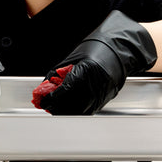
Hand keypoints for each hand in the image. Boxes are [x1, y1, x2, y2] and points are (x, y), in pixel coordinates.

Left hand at [38, 11, 157, 114]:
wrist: (120, 52)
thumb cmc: (98, 50)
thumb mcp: (75, 58)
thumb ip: (60, 73)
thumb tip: (46, 86)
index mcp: (85, 72)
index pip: (62, 92)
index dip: (50, 98)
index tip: (42, 100)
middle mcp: (93, 86)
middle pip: (68, 105)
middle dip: (55, 107)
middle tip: (47, 105)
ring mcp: (99, 96)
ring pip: (76, 112)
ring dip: (63, 111)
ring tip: (55, 107)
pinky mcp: (102, 102)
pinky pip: (85, 112)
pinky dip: (74, 112)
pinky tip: (67, 108)